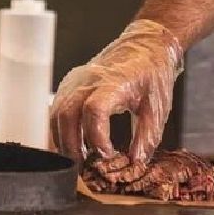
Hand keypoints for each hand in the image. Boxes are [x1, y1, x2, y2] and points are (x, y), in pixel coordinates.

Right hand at [50, 19, 183, 163]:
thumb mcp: (157, 107)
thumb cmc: (152, 73)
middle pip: (67, 115)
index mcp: (113, 83)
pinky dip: (61, 130)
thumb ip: (147, 138)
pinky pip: (56, 110)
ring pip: (56, 115)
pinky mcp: (70, 85)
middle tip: (84, 169)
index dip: (97, 137)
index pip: (94, 110)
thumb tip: (135, 163)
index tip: (108, 155)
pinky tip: (75, 144)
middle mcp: (88, 80)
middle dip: (72, 147)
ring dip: (63, 141)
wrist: (146, 45)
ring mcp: (76, 81)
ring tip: (80, 160)